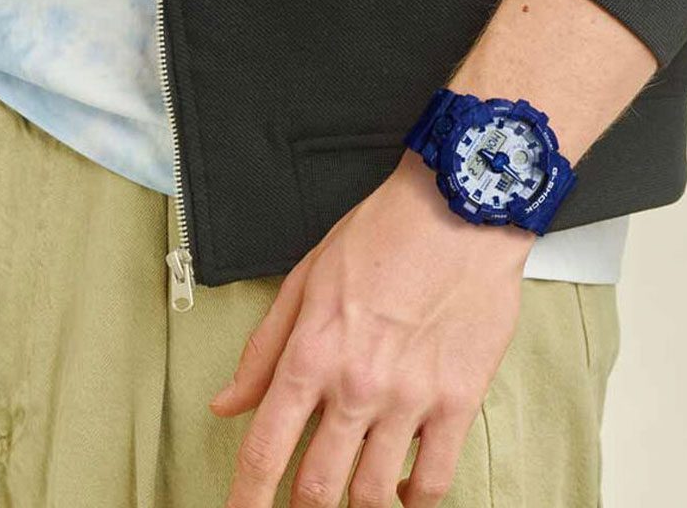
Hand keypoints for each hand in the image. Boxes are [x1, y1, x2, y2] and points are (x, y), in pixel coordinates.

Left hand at [210, 149, 534, 506]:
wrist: (459, 208)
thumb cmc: (385, 232)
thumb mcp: (307, 278)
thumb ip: (263, 348)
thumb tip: (227, 403)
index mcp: (312, 352)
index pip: (265, 452)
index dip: (245, 501)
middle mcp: (357, 385)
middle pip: (316, 490)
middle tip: (304, 503)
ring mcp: (410, 398)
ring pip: (371, 495)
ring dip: (357, 506)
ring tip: (353, 493)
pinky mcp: (458, 400)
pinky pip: (433, 481)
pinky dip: (413, 501)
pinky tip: (402, 490)